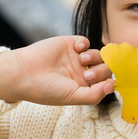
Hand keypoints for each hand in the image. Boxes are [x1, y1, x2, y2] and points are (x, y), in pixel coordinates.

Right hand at [0, 36, 114, 105]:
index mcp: (84, 88)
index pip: (106, 82)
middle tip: (88, 74)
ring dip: (95, 56)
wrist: (24, 73)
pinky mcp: (69, 44)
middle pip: (105, 68)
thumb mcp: (73, 97)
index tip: (108, 81)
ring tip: (82, 60)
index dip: (110, 80)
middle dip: (102, 70)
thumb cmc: (47, 90)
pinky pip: (85, 41)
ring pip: (98, 54)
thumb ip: (95, 94)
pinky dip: (86, 43)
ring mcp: (76, 58)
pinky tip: (77, 48)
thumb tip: (113, 86)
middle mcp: (82, 72)